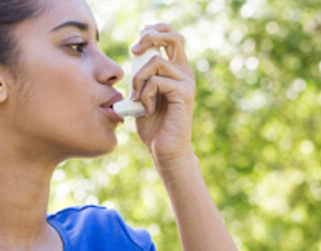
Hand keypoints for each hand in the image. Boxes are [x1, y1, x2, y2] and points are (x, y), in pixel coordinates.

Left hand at [129, 23, 196, 165]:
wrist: (163, 150)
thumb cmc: (152, 125)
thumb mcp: (141, 95)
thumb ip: (141, 76)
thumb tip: (135, 55)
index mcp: (175, 70)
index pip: (171, 37)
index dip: (155, 30)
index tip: (137, 40)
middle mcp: (184, 73)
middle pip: (173, 37)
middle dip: (150, 37)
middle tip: (134, 51)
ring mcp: (186, 82)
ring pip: (156, 62)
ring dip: (139, 79)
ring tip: (136, 98)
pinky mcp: (184, 94)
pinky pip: (157, 81)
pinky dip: (145, 94)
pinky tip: (146, 109)